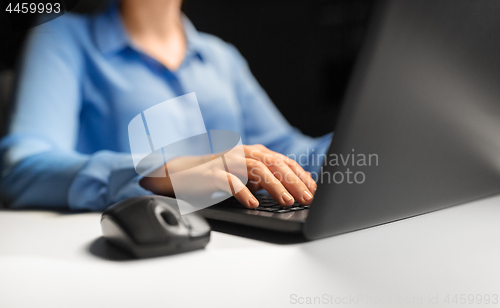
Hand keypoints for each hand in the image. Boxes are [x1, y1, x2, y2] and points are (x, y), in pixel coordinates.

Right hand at [140, 144, 315, 208]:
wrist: (183, 174)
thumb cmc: (218, 176)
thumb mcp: (246, 175)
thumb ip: (265, 178)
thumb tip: (292, 191)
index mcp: (254, 152)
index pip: (283, 161)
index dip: (300, 175)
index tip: (314, 190)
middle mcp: (244, 153)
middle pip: (275, 163)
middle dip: (294, 181)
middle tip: (307, 198)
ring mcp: (228, 161)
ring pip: (257, 170)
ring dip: (275, 186)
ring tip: (287, 201)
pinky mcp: (213, 173)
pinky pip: (231, 181)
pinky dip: (243, 192)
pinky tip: (253, 203)